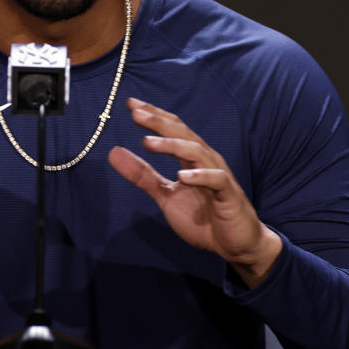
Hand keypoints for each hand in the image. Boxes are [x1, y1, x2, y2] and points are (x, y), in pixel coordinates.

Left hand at [108, 98, 280, 287]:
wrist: (235, 245)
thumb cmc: (204, 218)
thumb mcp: (165, 195)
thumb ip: (142, 175)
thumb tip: (114, 152)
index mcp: (191, 158)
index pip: (173, 129)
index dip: (154, 115)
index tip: (131, 103)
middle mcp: (206, 161)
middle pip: (183, 134)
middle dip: (159, 122)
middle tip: (135, 113)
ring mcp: (219, 176)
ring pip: (197, 152)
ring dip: (172, 145)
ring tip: (148, 142)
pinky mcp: (229, 196)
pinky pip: (216, 180)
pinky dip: (199, 176)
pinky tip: (182, 175)